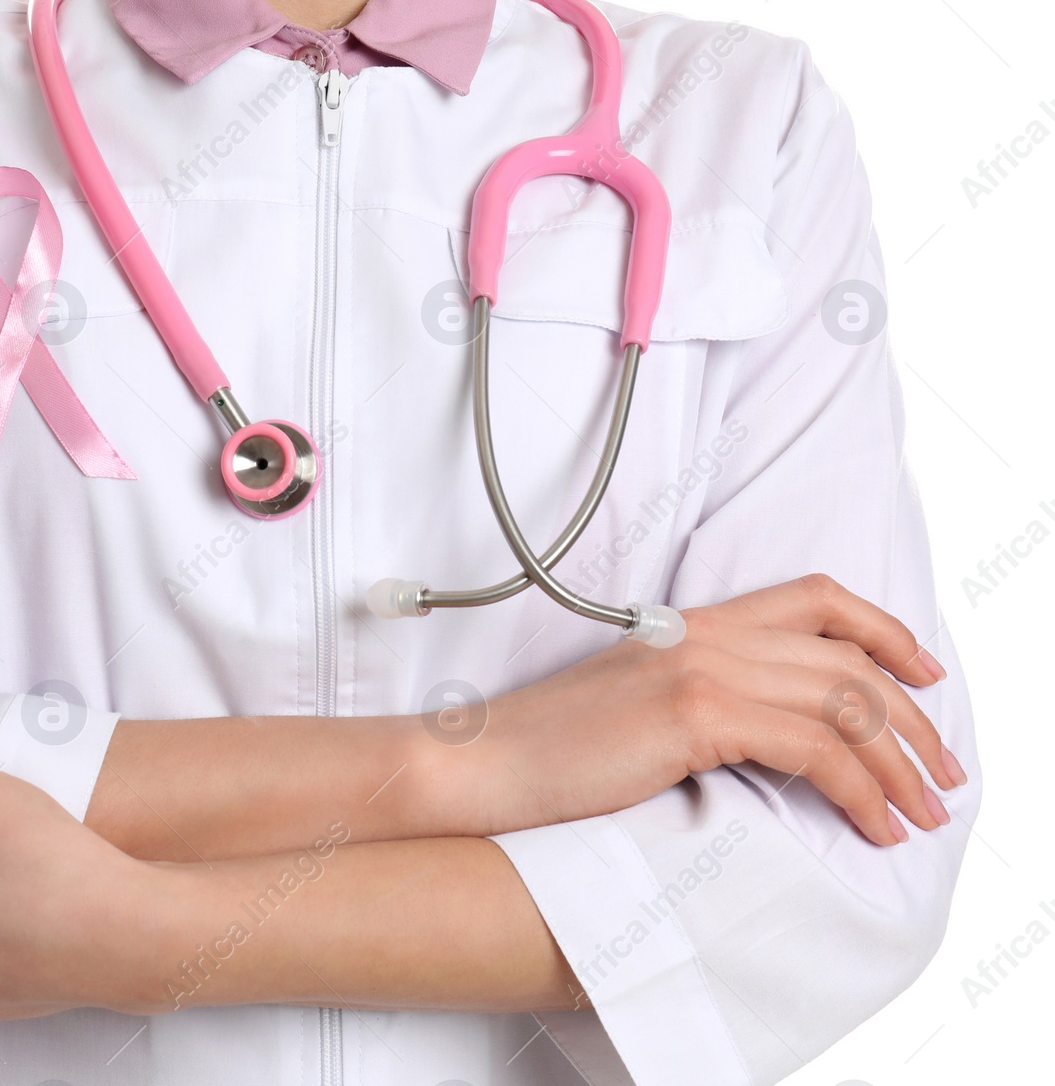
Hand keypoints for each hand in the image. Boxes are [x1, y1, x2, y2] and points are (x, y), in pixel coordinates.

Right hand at [455, 574, 965, 845]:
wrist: (478, 764)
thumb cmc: (543, 750)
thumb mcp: (632, 707)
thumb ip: (698, 699)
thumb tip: (763, 736)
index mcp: (692, 625)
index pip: (815, 599)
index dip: (885, 630)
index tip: (927, 675)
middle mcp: (705, 634)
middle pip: (849, 658)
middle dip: (915, 719)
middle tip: (943, 774)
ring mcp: (700, 667)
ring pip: (844, 702)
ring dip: (900, 763)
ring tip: (922, 812)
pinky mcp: (694, 714)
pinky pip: (814, 747)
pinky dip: (860, 789)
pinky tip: (872, 822)